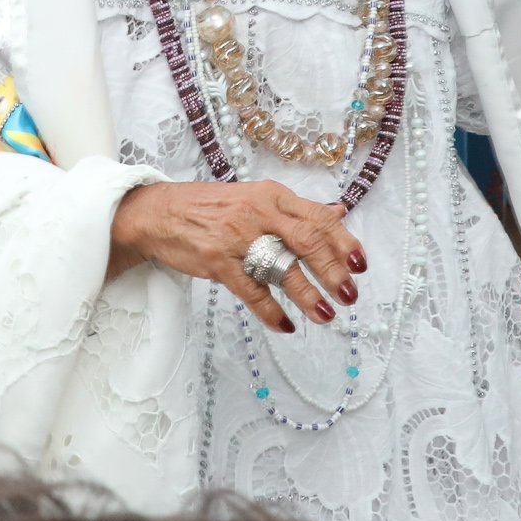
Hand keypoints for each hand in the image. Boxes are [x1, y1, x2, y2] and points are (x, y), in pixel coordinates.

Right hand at [107, 181, 364, 335]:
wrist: (159, 214)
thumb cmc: (211, 207)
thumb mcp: (256, 197)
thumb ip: (297, 209)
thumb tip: (338, 213)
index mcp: (273, 195)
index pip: (318, 217)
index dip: (344, 241)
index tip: (360, 264)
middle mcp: (259, 212)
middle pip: (307, 241)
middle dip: (333, 270)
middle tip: (350, 294)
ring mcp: (237, 237)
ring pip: (281, 267)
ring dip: (308, 295)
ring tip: (326, 315)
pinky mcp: (217, 261)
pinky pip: (251, 290)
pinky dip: (270, 310)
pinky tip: (285, 325)